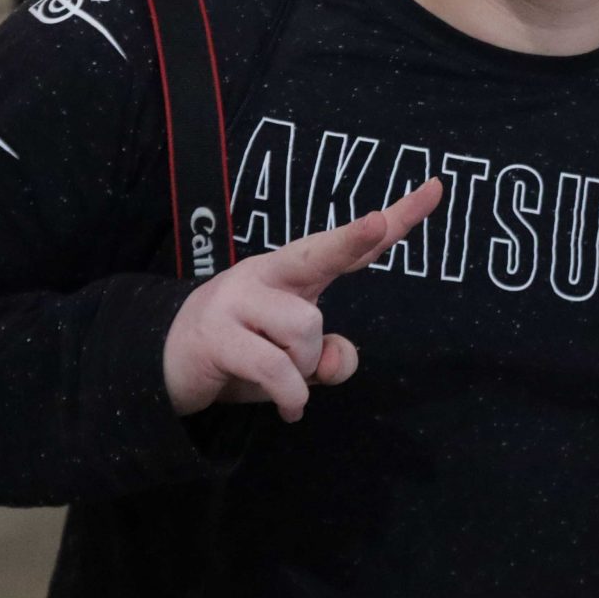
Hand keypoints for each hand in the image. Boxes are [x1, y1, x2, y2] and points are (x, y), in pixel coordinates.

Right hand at [162, 178, 440, 418]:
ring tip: (281, 378)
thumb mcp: (295, 361)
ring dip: (304, 368)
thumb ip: (328, 359)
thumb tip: (336, 361)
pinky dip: (291, 395)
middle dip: (351, 238)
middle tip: (378, 222)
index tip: (437, 188)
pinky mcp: (216, 335)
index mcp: (293, 274)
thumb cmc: (241, 352)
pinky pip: (276, 368)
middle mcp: (267, 275)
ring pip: (305, 331)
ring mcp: (238, 300)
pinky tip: (290, 408)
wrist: (161, 364)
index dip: (394, 219)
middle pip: (318, 253)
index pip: (349, 247)